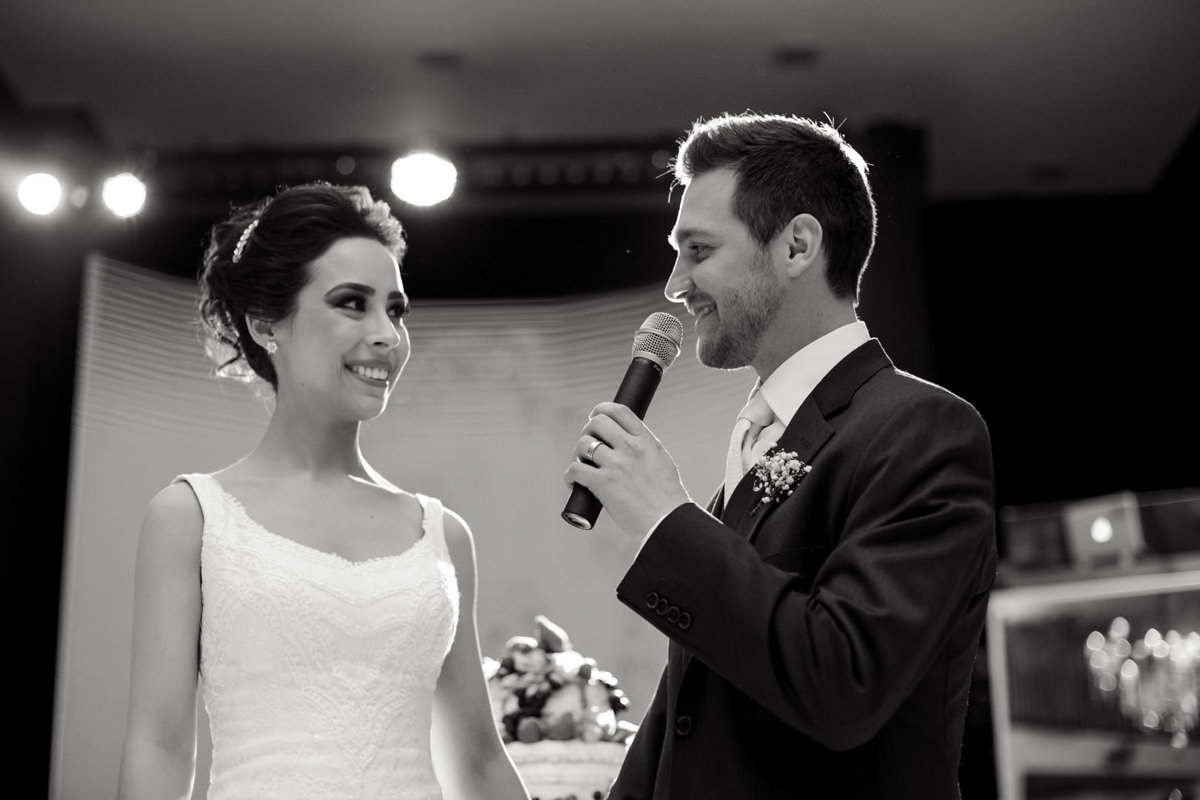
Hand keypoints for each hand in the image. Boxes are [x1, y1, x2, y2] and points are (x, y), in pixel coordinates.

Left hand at [564, 402, 691, 538]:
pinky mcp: (603, 483)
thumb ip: (645, 450)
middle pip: (597, 423)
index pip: (620, 411)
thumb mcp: (662, 463)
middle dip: (587, 431)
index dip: (602, 409)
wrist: (668, 522)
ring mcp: (616, 464)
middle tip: (587, 445)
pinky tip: (573, 483)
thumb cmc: (667, 500)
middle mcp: (630, 448)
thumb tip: (628, 444)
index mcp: (646, 441)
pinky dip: (569, 475)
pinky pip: (575, 469)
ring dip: (577, 454)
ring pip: (583, 444)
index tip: (594, 416)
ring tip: (581, 465)